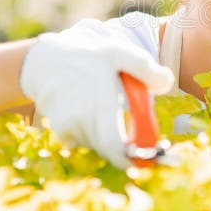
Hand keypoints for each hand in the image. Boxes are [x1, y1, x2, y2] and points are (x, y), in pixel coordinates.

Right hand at [19, 20, 173, 168]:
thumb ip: (145, 67)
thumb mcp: (118, 52)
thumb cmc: (87, 56)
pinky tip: (94, 113)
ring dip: (111, 137)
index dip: (132, 158)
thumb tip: (166, 84)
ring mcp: (67, 128)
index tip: (149, 159)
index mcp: (98, 102)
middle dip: (127, 147)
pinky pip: (87, 141)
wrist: (44, 61)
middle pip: (111, 150)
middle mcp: (80, 119)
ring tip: (109, 109)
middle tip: (141, 140)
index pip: (114, 146)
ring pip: (100, 145)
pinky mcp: (61, 132)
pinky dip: (96, 133)